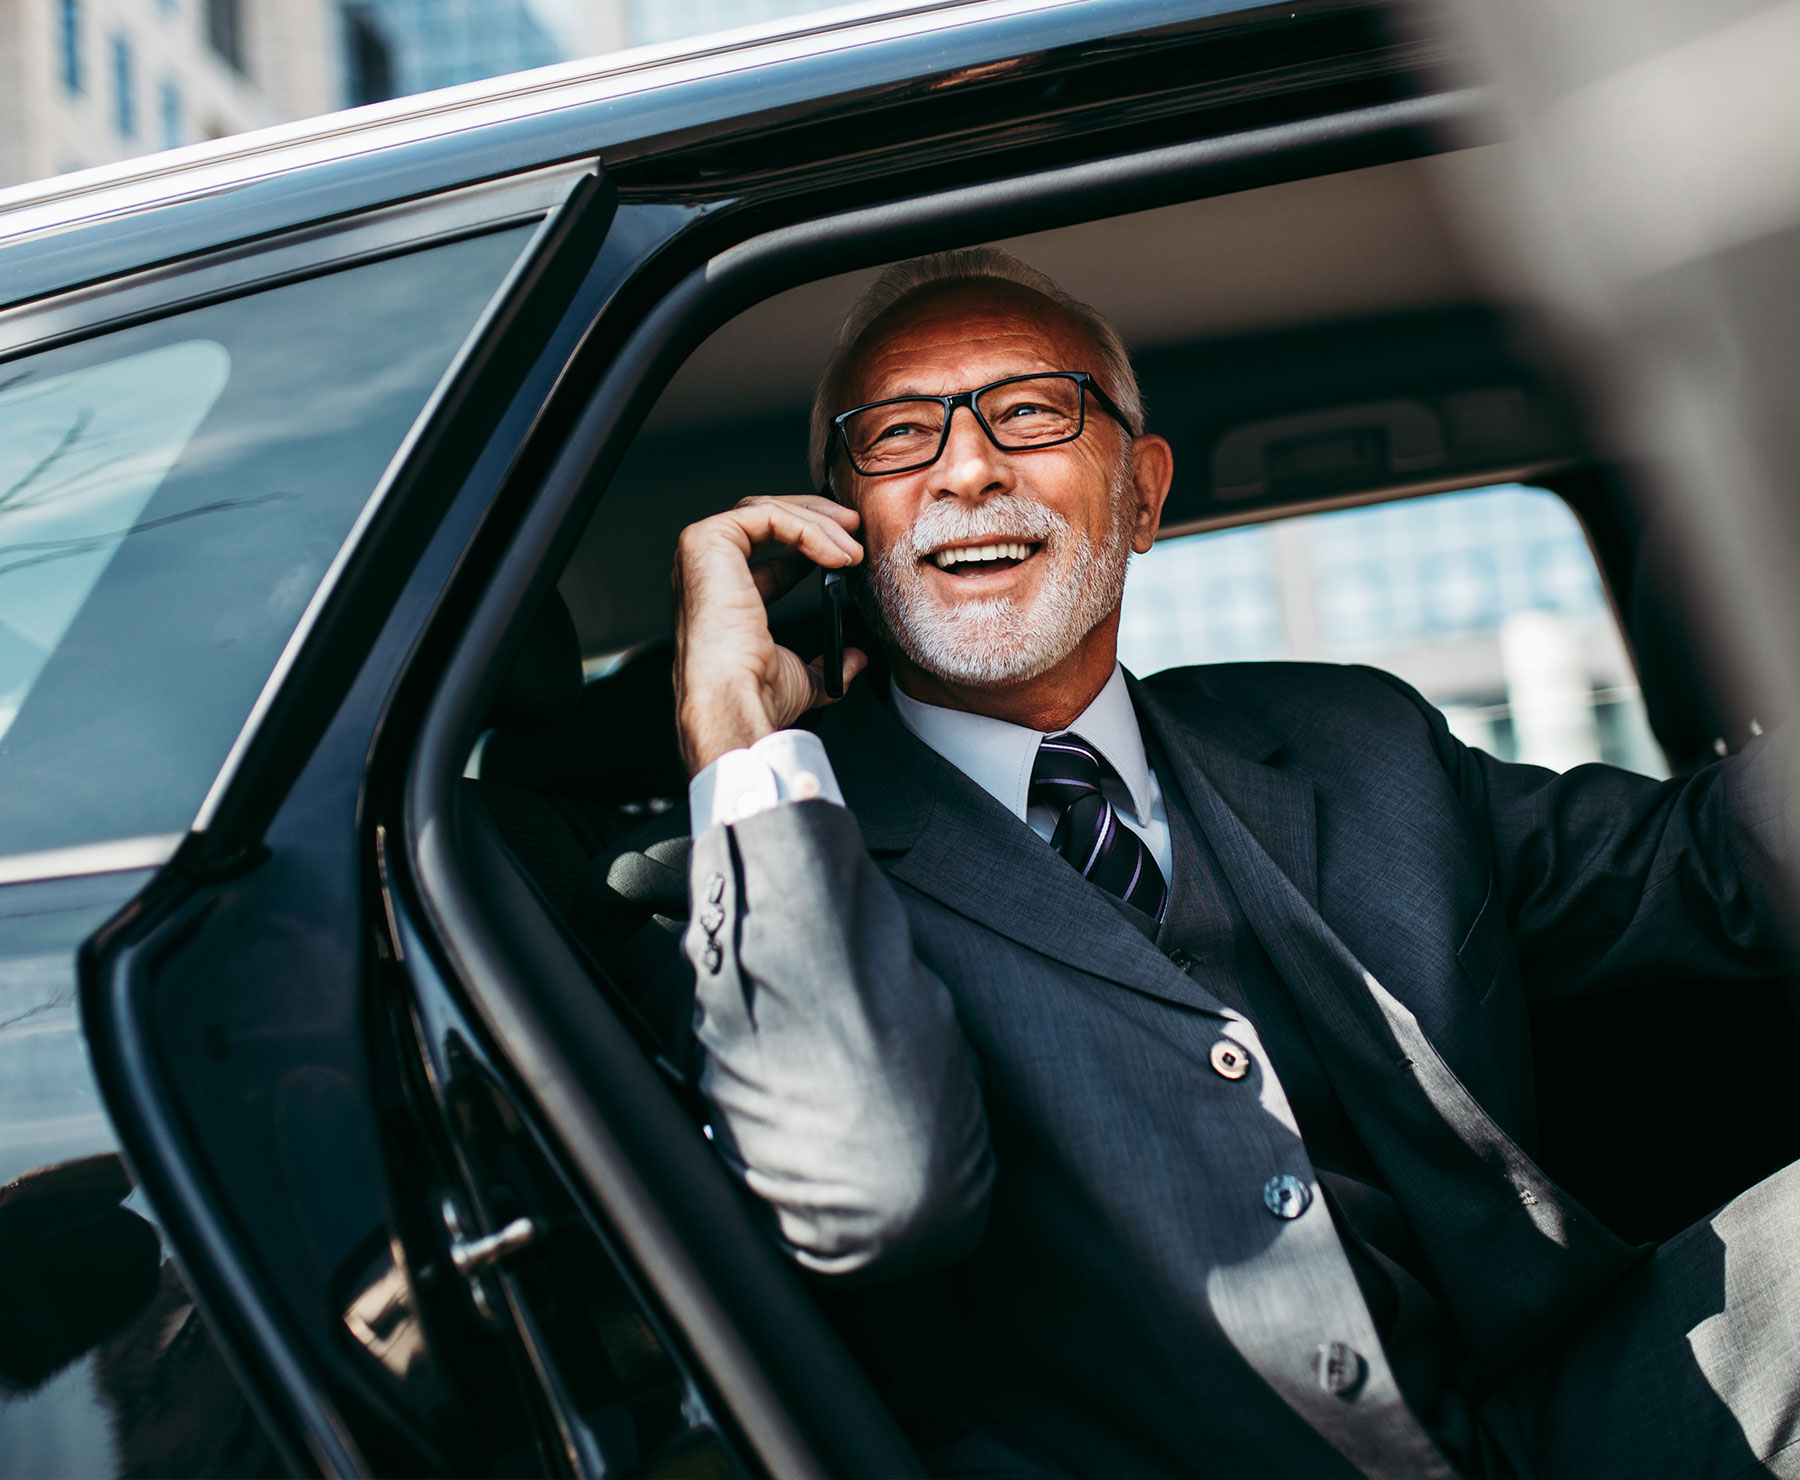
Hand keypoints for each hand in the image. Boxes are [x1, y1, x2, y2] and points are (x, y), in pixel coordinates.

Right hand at [673, 494, 869, 775]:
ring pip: (768, 510)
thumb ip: (827, 664)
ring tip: (853, 550)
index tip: (847, 552)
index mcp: (722, 593)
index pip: (765, 548)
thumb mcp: (802, 677)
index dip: (810, 541)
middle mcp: (706, 568)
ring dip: (819, 524)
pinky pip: (768, 516)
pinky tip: (836, 555)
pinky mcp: (707, 540)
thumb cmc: (754, 693)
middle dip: (816, 518)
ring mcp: (702, 551)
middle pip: (764, 516)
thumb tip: (854, 659)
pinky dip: (808, 529)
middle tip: (855, 529)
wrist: (734, 699)